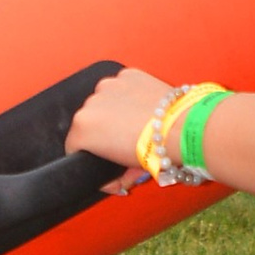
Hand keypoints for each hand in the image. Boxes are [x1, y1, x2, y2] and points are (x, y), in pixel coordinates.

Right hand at [65, 64, 172, 191]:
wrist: (180, 128)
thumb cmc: (154, 151)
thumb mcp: (125, 172)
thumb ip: (111, 177)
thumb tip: (113, 180)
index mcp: (83, 127)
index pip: (74, 144)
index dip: (89, 156)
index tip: (103, 160)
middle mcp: (91, 102)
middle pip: (90, 122)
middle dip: (104, 134)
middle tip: (125, 146)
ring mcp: (109, 85)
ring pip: (105, 101)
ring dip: (115, 112)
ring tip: (137, 125)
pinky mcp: (127, 74)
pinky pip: (121, 87)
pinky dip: (129, 95)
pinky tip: (143, 107)